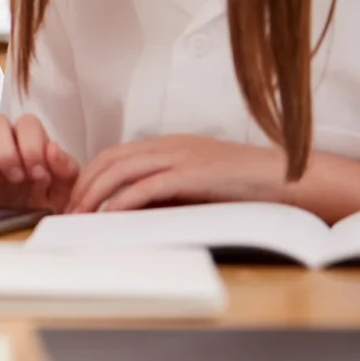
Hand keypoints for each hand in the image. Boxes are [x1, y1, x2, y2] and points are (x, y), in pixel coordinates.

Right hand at [0, 113, 79, 211]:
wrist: (24, 241)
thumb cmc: (47, 213)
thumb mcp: (66, 195)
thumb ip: (66, 169)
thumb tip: (52, 147)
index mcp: (30, 145)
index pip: (27, 123)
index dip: (31, 144)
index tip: (37, 174)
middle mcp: (3, 146)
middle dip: (4, 149)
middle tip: (14, 177)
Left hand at [65, 135, 287, 213]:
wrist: (290, 178)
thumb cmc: (247, 186)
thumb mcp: (199, 184)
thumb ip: (168, 192)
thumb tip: (134, 212)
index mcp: (169, 145)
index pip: (116, 155)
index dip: (91, 175)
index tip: (77, 198)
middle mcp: (169, 146)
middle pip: (111, 160)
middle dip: (84, 185)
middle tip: (70, 210)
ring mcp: (181, 157)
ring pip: (122, 170)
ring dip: (96, 193)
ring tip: (82, 215)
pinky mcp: (193, 174)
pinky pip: (148, 186)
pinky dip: (124, 200)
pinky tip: (111, 215)